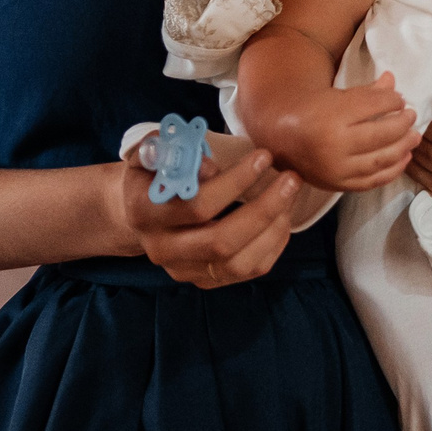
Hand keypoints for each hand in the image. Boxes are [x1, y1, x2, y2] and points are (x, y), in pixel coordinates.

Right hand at [114, 147, 302, 288]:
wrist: (140, 211)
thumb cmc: (155, 173)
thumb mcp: (156, 153)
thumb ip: (173, 150)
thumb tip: (207, 164)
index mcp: (146, 213)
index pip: (197, 205)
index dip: (235, 182)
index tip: (264, 157)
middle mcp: (162, 248)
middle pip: (221, 241)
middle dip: (264, 209)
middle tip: (291, 179)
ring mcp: (184, 269)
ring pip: (238, 263)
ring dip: (273, 228)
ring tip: (290, 196)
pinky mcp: (204, 280)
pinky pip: (248, 271)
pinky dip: (273, 245)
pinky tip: (283, 218)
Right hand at [259, 70, 420, 192]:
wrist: (282, 137)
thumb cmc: (313, 111)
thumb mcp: (337, 95)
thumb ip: (367, 92)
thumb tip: (393, 81)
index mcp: (332, 116)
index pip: (374, 106)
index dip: (393, 100)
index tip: (400, 99)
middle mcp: (334, 145)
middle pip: (382, 134)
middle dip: (403, 124)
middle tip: (412, 116)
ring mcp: (336, 169)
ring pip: (381, 159)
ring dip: (404, 147)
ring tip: (415, 137)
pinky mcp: (339, 185)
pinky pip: (373, 181)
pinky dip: (393, 170)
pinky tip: (404, 157)